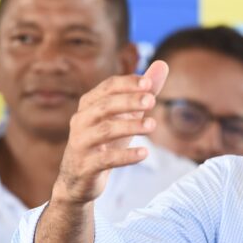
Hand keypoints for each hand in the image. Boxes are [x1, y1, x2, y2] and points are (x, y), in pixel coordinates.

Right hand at [54, 60, 168, 205]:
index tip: (148, 83)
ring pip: (105, 130)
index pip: (108, 87)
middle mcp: (81, 120)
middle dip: (128, 101)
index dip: (127, 83)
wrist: (79, 179)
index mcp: (89, 104)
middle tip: (152, 101)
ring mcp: (81, 143)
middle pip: (105, 106)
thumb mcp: (125, 115)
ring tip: (152, 126)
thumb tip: (163, 64)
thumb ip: (143, 92)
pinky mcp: (86, 166)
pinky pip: (106, 159)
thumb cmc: (105, 141)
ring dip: (130, 126)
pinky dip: (125, 156)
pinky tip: (144, 153)